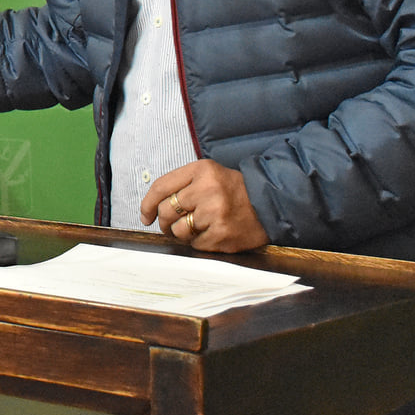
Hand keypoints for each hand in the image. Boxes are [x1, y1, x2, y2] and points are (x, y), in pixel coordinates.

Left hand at [141, 159, 269, 253]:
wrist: (269, 204)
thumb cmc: (233, 190)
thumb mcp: (208, 174)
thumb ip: (181, 184)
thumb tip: (151, 210)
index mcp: (201, 170)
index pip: (161, 187)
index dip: (147, 204)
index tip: (145, 215)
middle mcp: (207, 189)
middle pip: (166, 211)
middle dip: (163, 222)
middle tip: (170, 226)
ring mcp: (215, 213)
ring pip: (178, 230)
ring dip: (181, 234)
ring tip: (195, 228)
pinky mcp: (222, 234)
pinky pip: (195, 244)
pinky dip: (198, 242)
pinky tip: (210, 234)